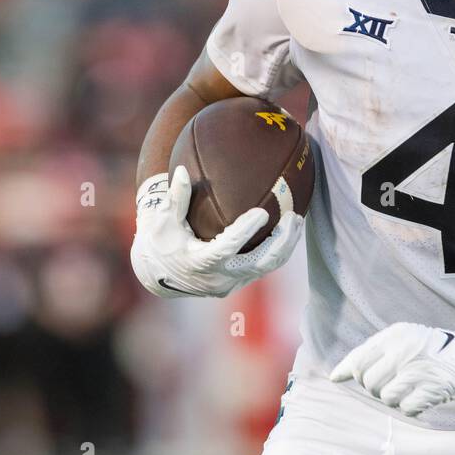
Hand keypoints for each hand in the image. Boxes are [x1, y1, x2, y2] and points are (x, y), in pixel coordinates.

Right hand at [130, 165, 303, 298]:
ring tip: (297, 220)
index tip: (262, 212)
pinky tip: (288, 230)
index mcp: (199, 262)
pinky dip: (277, 250)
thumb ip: (175, 198)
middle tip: (294, 216)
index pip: (227, 248)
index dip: (245, 231)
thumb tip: (183, 171)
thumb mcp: (162, 220)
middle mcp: (218, 278)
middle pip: (259, 263)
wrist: (157, 274)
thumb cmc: (160, 241)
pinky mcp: (237, 282)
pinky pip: (263, 268)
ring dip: (285, 245)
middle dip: (281, 241)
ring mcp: (230, 283)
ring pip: (266, 267)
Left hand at [328, 322, 454, 416]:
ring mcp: (418, 371)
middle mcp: (405, 351)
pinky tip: (421, 396)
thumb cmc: (429, 349)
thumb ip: (368, 354)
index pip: (359, 360)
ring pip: (385, 397)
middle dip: (375, 388)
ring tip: (408, 388)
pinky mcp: (431, 389)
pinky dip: (411, 407)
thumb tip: (335, 376)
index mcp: (395, 335)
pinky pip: (406, 409)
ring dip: (394, 398)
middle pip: (369, 382)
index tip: (346, 378)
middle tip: (390, 383)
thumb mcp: (401, 339)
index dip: (352, 373)